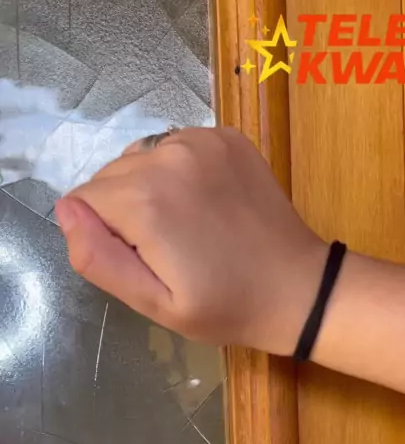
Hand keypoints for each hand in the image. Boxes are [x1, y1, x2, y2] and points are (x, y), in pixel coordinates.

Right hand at [55, 127, 325, 354]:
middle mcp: (168, 155)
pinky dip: (179, 170)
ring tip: (187, 225)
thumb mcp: (155, 303)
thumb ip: (99, 258)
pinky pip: (175, 146)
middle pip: (110, 175)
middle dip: (123, 210)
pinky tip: (206, 203)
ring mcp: (201, 139)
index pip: (84, 201)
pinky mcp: (226, 136)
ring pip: (141, 157)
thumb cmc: (225, 306)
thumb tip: (66, 211)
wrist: (299, 288)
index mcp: (146, 200)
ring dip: (149, 187)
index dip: (105, 235)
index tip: (143, 259)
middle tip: (167, 249)